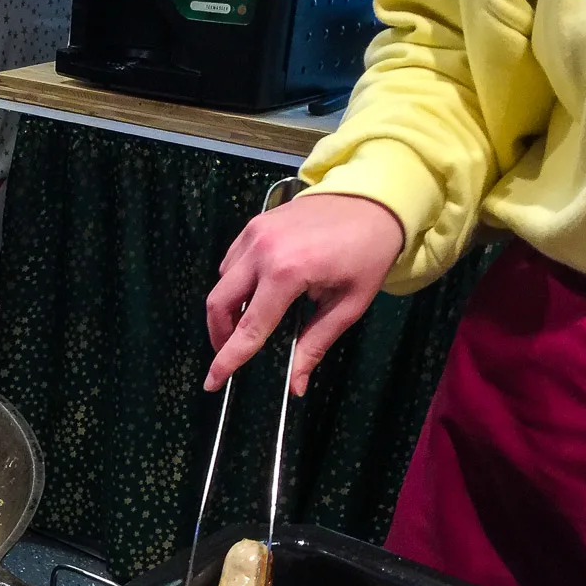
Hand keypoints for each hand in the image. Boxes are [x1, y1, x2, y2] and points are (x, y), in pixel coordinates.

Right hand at [205, 194, 403, 395]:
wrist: (373, 198)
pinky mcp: (254, 225)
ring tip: (249, 322)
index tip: (212, 383)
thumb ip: (315, 345)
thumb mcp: (348, 305)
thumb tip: (295, 387)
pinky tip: (256, 292)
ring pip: (222, 282)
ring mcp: (253, 233)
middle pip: (219, 303)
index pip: (250, 327)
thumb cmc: (367, 254)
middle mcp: (261, 251)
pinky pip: (231, 262)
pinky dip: (234, 284)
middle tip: (232, 353)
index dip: (228, 360)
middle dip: (220, 335)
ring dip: (228, 308)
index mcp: (288, 272)